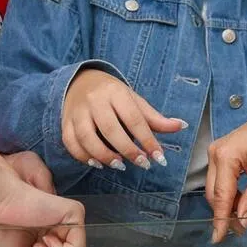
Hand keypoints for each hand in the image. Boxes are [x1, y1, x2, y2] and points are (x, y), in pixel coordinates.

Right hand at [62, 69, 184, 171]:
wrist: (80, 81)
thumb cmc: (112, 95)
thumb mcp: (134, 101)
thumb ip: (154, 118)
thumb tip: (181, 126)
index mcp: (116, 92)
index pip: (134, 118)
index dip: (147, 140)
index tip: (159, 158)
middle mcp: (95, 101)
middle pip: (110, 129)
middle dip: (128, 150)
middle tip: (142, 164)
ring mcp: (77, 112)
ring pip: (87, 137)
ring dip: (104, 155)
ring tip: (119, 165)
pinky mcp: (65, 122)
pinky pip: (71, 143)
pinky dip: (83, 156)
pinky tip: (97, 163)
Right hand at [205, 97, 246, 242]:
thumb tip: (240, 222)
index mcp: (226, 156)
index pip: (221, 195)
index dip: (220, 219)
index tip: (219, 238)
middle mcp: (216, 153)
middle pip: (214, 193)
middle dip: (224, 212)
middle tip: (238, 230)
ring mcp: (217, 151)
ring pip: (216, 187)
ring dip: (227, 203)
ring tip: (243, 215)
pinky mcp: (222, 152)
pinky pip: (220, 178)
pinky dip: (230, 192)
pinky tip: (241, 200)